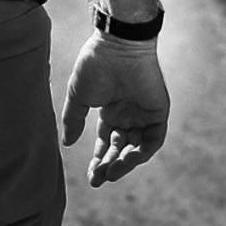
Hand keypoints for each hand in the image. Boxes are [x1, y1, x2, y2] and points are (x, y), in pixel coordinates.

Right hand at [60, 30, 168, 184]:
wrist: (116, 47)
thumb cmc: (95, 66)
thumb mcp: (78, 97)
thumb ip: (73, 120)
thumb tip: (67, 143)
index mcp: (110, 112)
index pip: (106, 144)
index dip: (98, 160)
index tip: (92, 176)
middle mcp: (128, 116)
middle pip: (121, 150)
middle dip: (110, 166)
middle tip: (99, 179)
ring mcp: (144, 114)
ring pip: (138, 148)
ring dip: (126, 163)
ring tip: (112, 172)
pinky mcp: (158, 112)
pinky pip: (154, 139)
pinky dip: (143, 152)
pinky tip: (128, 158)